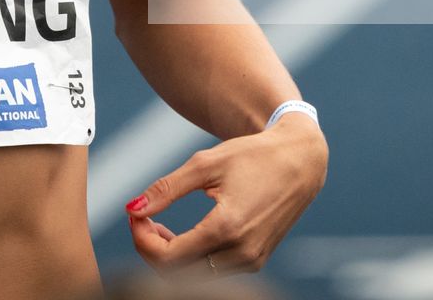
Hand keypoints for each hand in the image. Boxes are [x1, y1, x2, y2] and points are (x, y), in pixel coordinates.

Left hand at [124, 113, 327, 273]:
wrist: (300, 160)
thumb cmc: (253, 156)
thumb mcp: (205, 164)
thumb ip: (166, 189)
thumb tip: (132, 208)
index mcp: (227, 228)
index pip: (168, 257)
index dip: (142, 239)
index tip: (136, 216)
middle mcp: (241, 252)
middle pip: (178, 273)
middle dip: (152, 249)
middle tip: (144, 220)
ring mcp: (252, 260)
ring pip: (195, 276)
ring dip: (171, 256)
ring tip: (161, 225)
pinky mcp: (257, 260)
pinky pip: (214, 270)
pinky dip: (192, 258)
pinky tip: (187, 233)